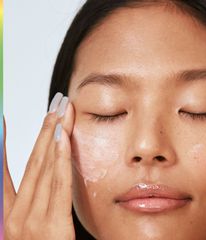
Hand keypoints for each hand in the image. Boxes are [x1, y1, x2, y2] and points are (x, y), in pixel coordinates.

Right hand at [4, 93, 75, 239]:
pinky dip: (59, 159)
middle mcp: (16, 215)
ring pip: (44, 168)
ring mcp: (31, 221)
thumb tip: (41, 176)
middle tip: (53, 105)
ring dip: (53, 136)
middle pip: (32, 162)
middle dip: (44, 130)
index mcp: (10, 215)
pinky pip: (57, 185)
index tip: (5, 118)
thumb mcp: (30, 229)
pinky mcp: (51, 227)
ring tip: (60, 111)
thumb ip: (32, 203)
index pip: (6, 171)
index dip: (4, 143)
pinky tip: (63, 139)